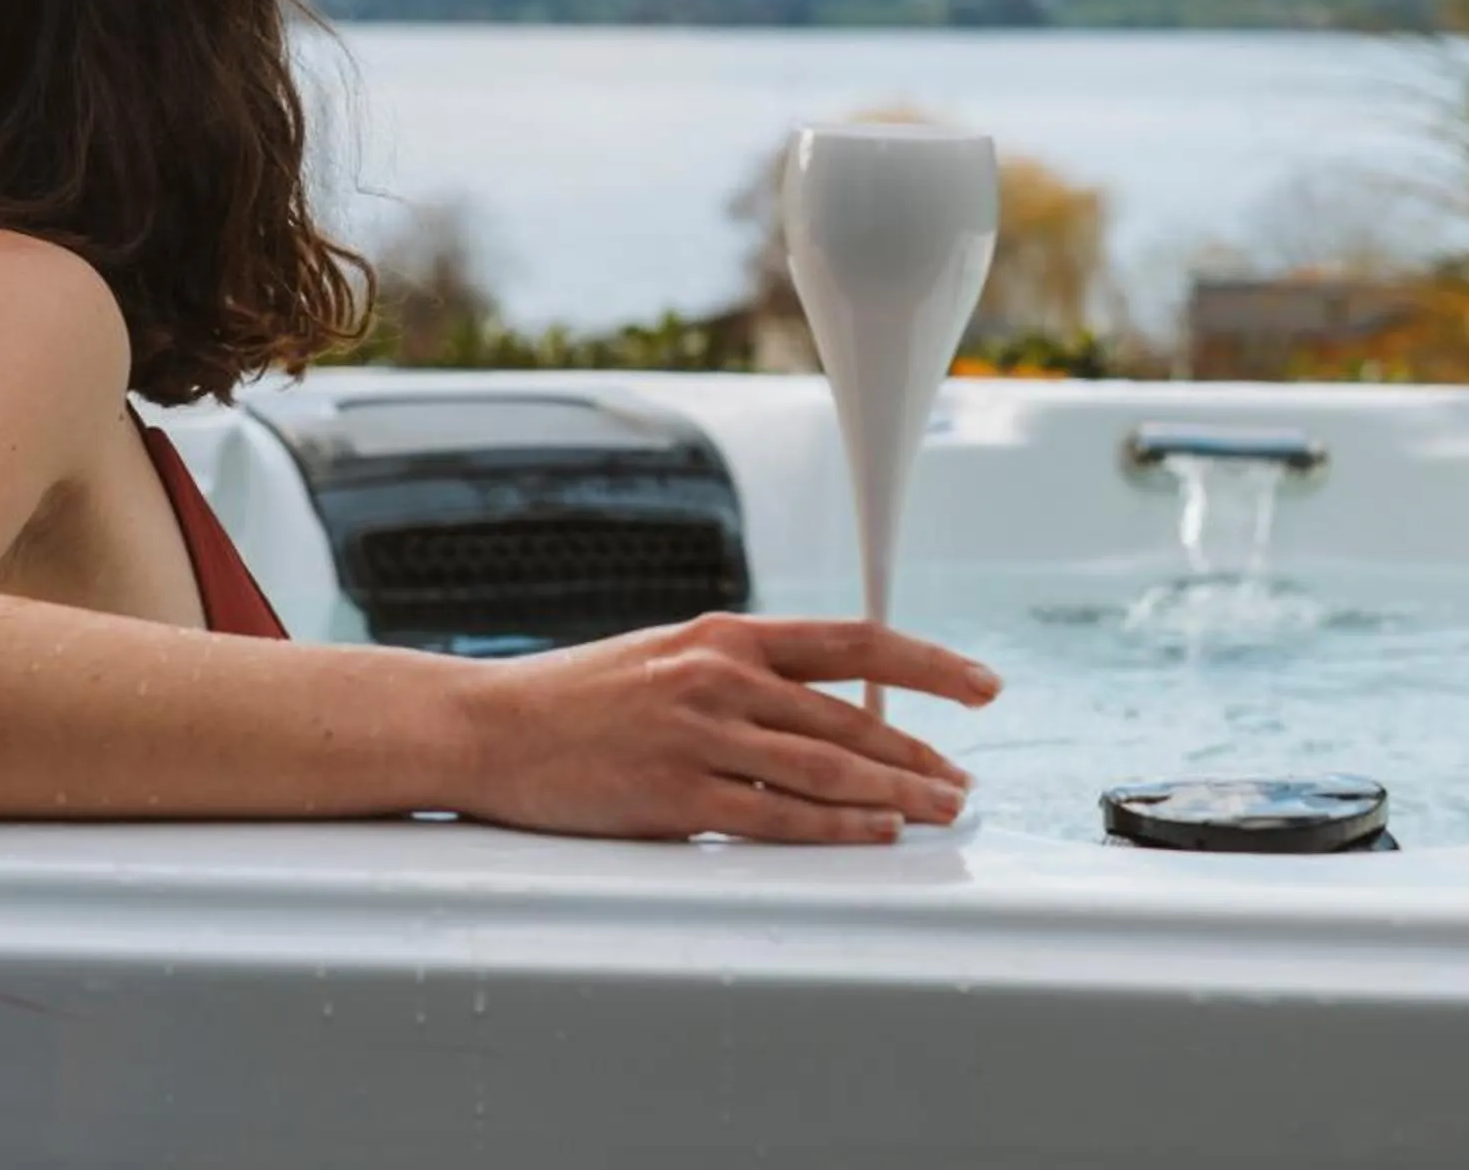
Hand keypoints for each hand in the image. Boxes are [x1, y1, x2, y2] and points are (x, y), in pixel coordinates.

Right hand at [447, 613, 1002, 843]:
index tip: (980, 685)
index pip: (853, 642)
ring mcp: (697, 736)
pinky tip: (875, 832)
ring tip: (941, 810)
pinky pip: (774, 816)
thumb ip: (741, 673)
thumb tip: (822, 704)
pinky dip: (835, 826)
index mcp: (724, 635)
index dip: (928, 664)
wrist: (489, 726)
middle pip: (850, 717)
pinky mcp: (673, 796)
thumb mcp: (667, 657)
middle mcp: (719, 677)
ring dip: (895, 793)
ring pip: (824, 767)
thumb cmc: (577, 696)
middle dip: (921, 753)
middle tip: (965, 781)